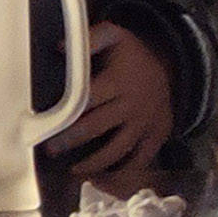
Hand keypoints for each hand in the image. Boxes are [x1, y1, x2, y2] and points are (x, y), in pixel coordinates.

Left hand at [50, 23, 173, 186]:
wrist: (172, 67)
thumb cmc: (132, 54)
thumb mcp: (115, 35)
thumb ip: (89, 38)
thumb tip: (58, 47)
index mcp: (117, 82)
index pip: (86, 100)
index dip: (66, 112)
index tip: (45, 124)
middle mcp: (131, 106)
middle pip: (98, 127)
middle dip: (72, 140)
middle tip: (50, 150)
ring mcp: (145, 123)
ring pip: (119, 149)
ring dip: (95, 163)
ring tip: (74, 170)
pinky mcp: (157, 136)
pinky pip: (142, 159)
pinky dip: (125, 172)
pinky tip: (105, 180)